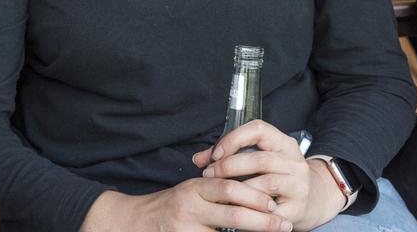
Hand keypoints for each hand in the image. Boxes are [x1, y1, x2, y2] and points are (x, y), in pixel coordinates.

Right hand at [83, 181, 290, 231]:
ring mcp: (185, 228)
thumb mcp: (190, 192)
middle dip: (263, 220)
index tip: (275, 204)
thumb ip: (215, 191)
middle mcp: (189, 207)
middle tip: (284, 225)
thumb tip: (254, 198)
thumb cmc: (168, 206)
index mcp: (194, 189)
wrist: (132, 222)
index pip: (229, 188)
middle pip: (233, 212)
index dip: (255, 196)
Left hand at [194, 121, 343, 230]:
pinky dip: (250, 210)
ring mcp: (298, 184)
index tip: (215, 153)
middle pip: (259, 159)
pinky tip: (235, 210)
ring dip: (237, 190)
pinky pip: (269, 210)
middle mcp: (294, 161)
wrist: (313, 200)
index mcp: (283, 143)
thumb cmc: (278, 177)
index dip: (234, 138)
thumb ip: (229, 156)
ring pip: (265, 183)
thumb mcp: (260, 160)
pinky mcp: (298, 207)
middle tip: (209, 175)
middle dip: (229, 167)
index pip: (259, 129)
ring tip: (220, 194)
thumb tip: (198, 159)